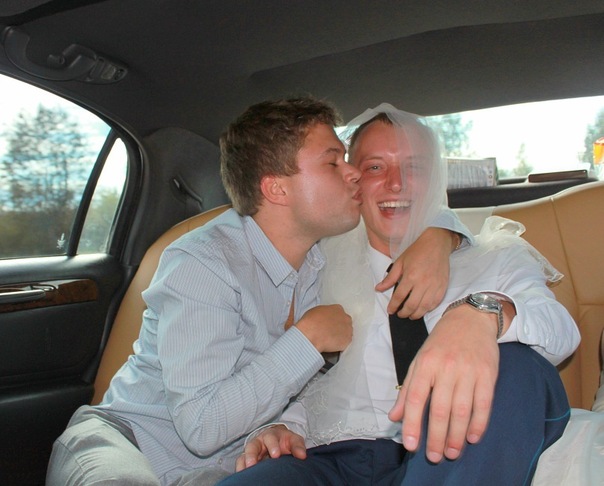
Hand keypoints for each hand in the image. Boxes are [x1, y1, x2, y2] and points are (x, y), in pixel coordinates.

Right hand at [235, 425, 306, 471]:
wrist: (279, 440)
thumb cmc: (286, 441)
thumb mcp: (294, 440)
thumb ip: (298, 446)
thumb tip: (302, 455)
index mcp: (271, 435)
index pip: (270, 438)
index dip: (272, 446)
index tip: (276, 455)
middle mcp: (259, 442)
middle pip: (252, 446)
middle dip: (252, 455)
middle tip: (253, 464)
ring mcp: (252, 451)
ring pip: (244, 454)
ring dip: (244, 463)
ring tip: (246, 472)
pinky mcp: (247, 459)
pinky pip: (241, 462)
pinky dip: (240, 468)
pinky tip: (242, 475)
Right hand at [295, 304, 352, 352]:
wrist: (312, 334)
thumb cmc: (311, 322)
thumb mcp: (316, 311)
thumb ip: (325, 313)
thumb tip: (324, 318)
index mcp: (337, 308)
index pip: (339, 312)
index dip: (334, 319)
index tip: (330, 323)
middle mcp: (345, 318)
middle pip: (345, 322)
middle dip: (339, 326)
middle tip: (330, 331)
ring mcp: (348, 329)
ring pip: (346, 332)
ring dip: (340, 335)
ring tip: (330, 339)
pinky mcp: (347, 341)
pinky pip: (345, 342)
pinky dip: (339, 344)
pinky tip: (331, 344)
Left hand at [376, 228, 455, 318]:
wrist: (436, 244)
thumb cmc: (417, 252)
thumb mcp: (400, 262)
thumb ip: (390, 278)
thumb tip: (378, 288)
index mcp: (410, 276)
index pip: (399, 296)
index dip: (393, 306)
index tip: (390, 310)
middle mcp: (423, 283)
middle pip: (412, 305)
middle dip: (404, 313)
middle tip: (400, 314)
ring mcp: (434, 286)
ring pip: (424, 307)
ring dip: (416, 315)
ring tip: (410, 315)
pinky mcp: (443, 287)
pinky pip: (435, 303)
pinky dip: (428, 309)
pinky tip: (422, 309)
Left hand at [388, 305, 498, 462]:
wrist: (470, 319)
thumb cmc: (441, 343)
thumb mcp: (419, 361)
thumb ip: (407, 390)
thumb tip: (394, 417)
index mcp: (425, 364)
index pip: (415, 397)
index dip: (412, 423)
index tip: (411, 445)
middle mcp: (445, 368)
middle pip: (439, 408)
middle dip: (436, 436)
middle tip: (434, 456)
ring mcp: (468, 371)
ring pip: (461, 410)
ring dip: (457, 435)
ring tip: (452, 452)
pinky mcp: (488, 374)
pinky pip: (484, 403)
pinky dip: (479, 423)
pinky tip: (473, 437)